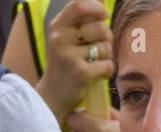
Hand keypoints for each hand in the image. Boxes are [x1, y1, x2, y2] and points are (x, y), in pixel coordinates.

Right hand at [37, 0, 114, 120]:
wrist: (53, 94)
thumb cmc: (65, 63)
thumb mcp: (66, 37)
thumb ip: (82, 19)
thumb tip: (101, 0)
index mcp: (58, 26)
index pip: (79, 5)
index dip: (97, 8)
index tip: (103, 15)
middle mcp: (60, 38)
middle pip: (100, 28)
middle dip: (107, 37)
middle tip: (99, 48)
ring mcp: (69, 56)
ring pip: (105, 48)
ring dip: (107, 56)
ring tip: (95, 62)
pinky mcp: (80, 73)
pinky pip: (107, 65)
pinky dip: (107, 71)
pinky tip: (97, 75)